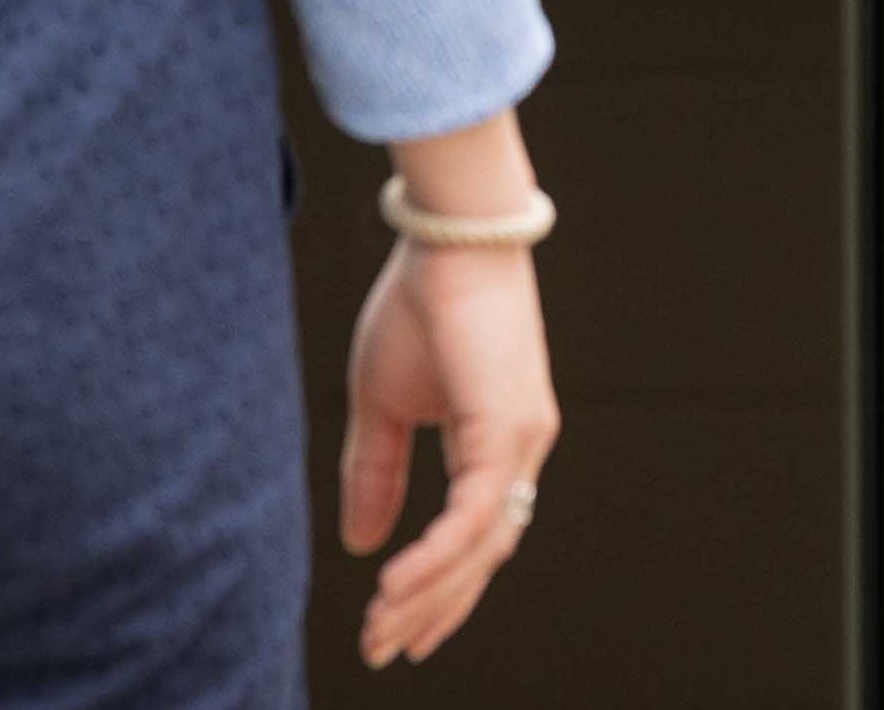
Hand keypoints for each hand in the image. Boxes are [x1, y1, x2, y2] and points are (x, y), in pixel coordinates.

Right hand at [340, 212, 558, 667]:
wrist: (450, 233)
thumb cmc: (422, 302)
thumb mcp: (382, 401)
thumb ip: (376, 472)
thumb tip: (361, 543)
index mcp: (496, 444)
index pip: (474, 539)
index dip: (436, 589)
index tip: (394, 631)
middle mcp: (522, 453)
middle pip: (482, 556)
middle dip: (431, 610)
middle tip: (382, 650)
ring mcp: (523, 442)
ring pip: (482, 547)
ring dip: (429, 595)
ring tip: (380, 628)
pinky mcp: (509, 429)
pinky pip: (474, 515)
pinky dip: (436, 556)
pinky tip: (394, 586)